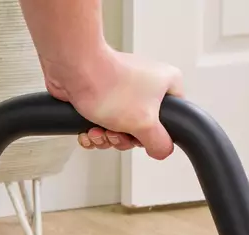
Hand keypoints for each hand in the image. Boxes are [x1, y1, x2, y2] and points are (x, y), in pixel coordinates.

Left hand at [46, 49, 183, 159]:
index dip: (155, 133)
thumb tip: (163, 150)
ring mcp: (122, 90)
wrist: (75, 71)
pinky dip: (93, 132)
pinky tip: (87, 131)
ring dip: (105, 137)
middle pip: (141, 128)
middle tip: (115, 133)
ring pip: (119, 128)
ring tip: (98, 130)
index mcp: (166, 84)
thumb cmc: (110, 86)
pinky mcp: (101, 96)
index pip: (173, 117)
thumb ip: (158, 141)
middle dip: (123, 138)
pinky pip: (101, 123)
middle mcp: (146, 85)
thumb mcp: (145, 123)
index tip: (141, 135)